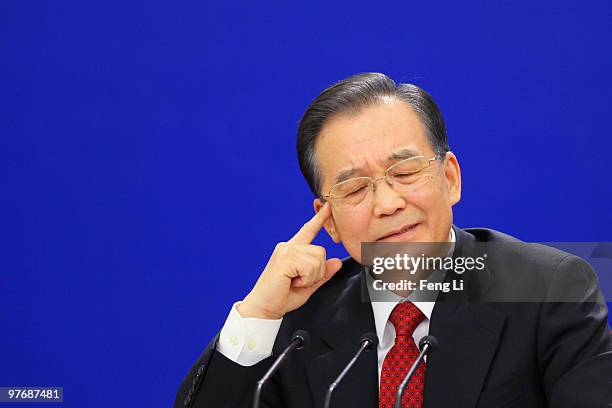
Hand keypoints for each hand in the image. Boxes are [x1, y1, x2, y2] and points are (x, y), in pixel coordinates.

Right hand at [238, 202, 342, 318]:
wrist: (264, 308)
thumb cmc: (282, 296)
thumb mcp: (309, 284)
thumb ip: (322, 273)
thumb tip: (336, 261)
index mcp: (293, 250)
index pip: (309, 230)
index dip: (320, 218)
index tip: (329, 206)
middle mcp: (288, 247)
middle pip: (321, 251)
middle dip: (317, 271)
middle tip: (300, 281)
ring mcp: (286, 251)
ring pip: (317, 259)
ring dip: (311, 276)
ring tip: (294, 281)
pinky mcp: (285, 259)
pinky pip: (310, 267)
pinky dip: (306, 279)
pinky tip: (292, 282)